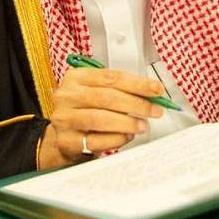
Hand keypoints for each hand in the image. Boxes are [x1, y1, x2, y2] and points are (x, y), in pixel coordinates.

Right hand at [38, 67, 165, 168]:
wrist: (61, 135)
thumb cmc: (84, 108)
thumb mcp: (96, 91)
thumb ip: (120, 89)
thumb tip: (152, 93)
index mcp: (77, 77)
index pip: (112, 77)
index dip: (137, 83)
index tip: (156, 89)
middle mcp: (67, 96)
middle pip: (107, 97)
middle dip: (136, 104)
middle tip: (155, 110)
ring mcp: (64, 119)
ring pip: (101, 119)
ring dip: (128, 122)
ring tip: (143, 125)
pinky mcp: (66, 141)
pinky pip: (96, 140)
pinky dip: (116, 139)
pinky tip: (127, 136)